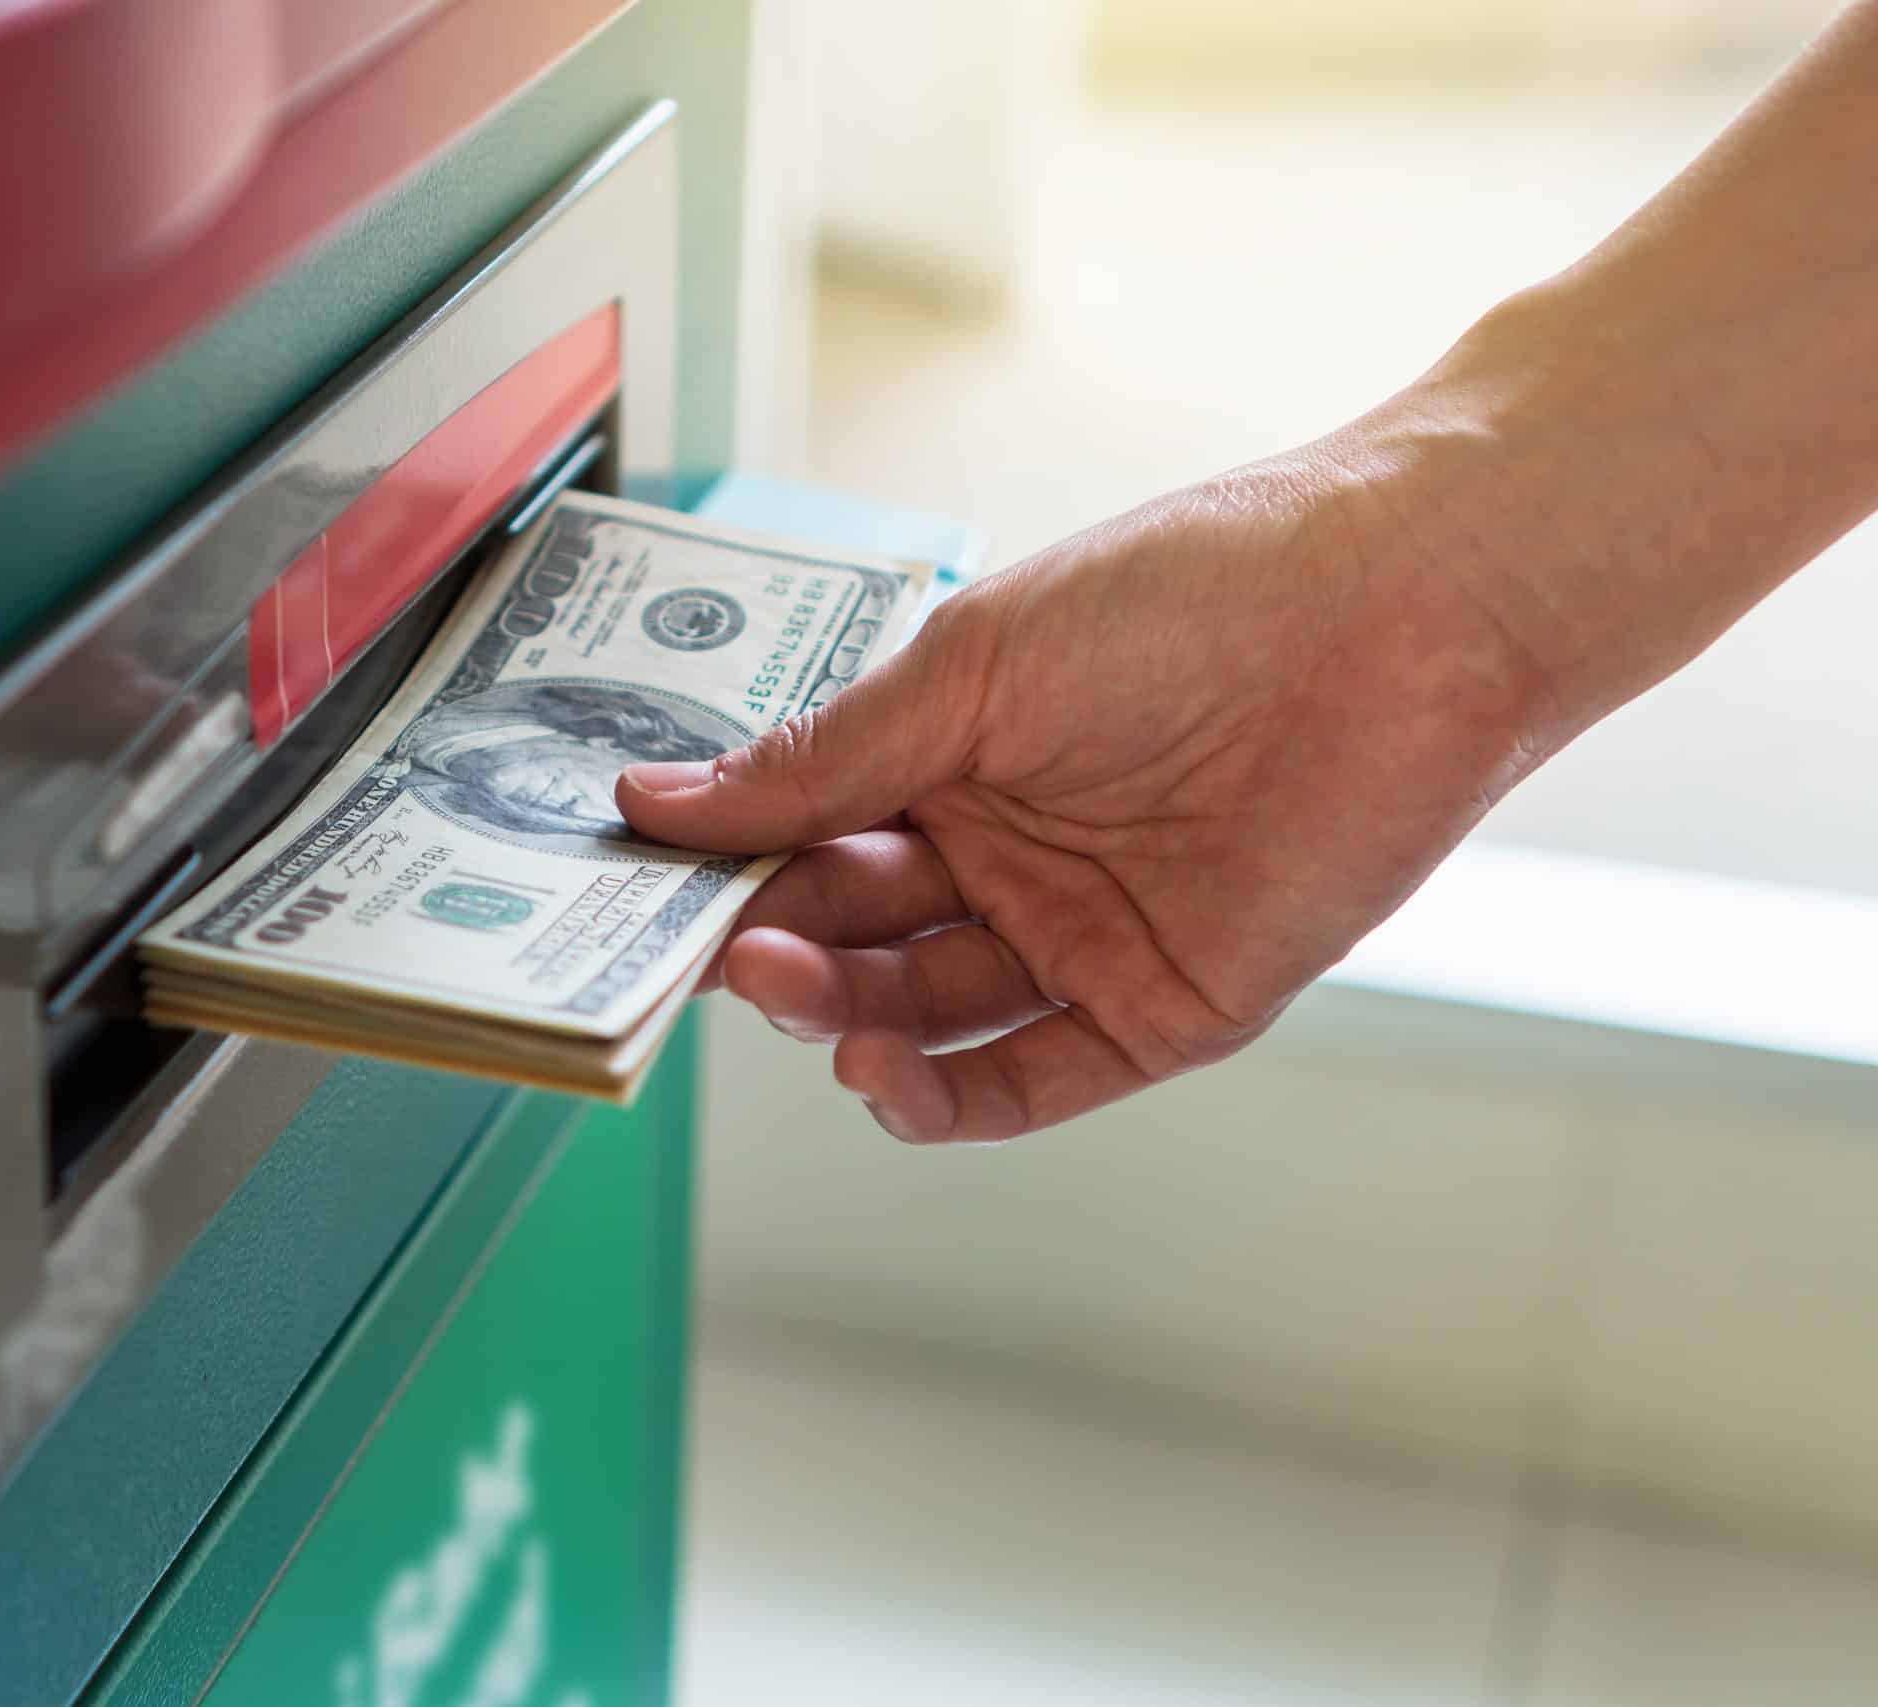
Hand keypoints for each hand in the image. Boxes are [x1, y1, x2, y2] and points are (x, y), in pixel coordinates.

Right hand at [616, 426, 1556, 1141]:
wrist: (1401, 613)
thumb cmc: (1189, 594)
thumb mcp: (970, 667)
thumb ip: (822, 759)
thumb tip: (658, 800)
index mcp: (952, 761)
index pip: (807, 839)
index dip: (728, 870)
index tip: (645, 891)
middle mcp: (1008, 857)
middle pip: (855, 938)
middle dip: (777, 950)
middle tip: (718, 950)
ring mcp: (1084, 937)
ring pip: (926, 1015)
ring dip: (842, 1019)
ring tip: (785, 990)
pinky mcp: (1167, 1008)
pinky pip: (1035, 1077)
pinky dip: (947, 1096)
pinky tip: (876, 1075)